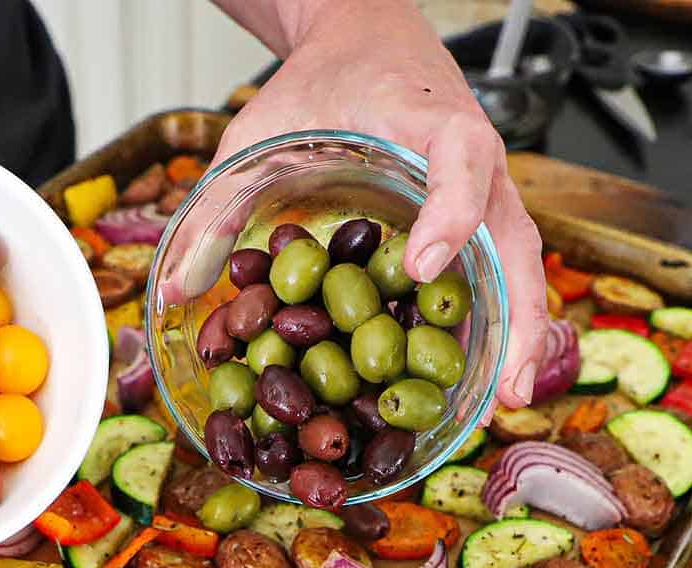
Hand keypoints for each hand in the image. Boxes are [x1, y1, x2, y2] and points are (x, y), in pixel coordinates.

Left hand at [211, 0, 545, 411]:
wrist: (363, 42)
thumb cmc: (319, 84)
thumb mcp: (257, 133)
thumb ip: (217, 207)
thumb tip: (173, 292)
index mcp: (423, 119)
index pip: (457, 157)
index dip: (446, 212)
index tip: (420, 268)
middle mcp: (470, 156)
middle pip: (513, 235)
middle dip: (514, 314)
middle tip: (502, 388)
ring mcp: (482, 187)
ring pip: (518, 261)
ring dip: (518, 333)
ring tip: (504, 402)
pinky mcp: (476, 212)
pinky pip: (498, 267)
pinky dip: (498, 319)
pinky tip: (484, 375)